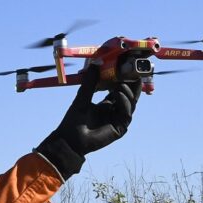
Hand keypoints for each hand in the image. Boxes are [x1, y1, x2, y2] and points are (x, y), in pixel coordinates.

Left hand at [35, 63, 141, 178]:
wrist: (70, 140)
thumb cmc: (73, 120)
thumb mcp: (82, 97)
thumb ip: (90, 82)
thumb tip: (95, 63)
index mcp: (106, 104)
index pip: (120, 89)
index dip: (124, 79)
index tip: (126, 67)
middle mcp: (114, 110)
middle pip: (129, 95)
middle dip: (132, 84)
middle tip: (133, 71)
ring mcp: (118, 119)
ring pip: (131, 103)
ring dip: (127, 92)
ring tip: (121, 83)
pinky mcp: (120, 128)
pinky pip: (126, 113)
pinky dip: (123, 102)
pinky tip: (118, 94)